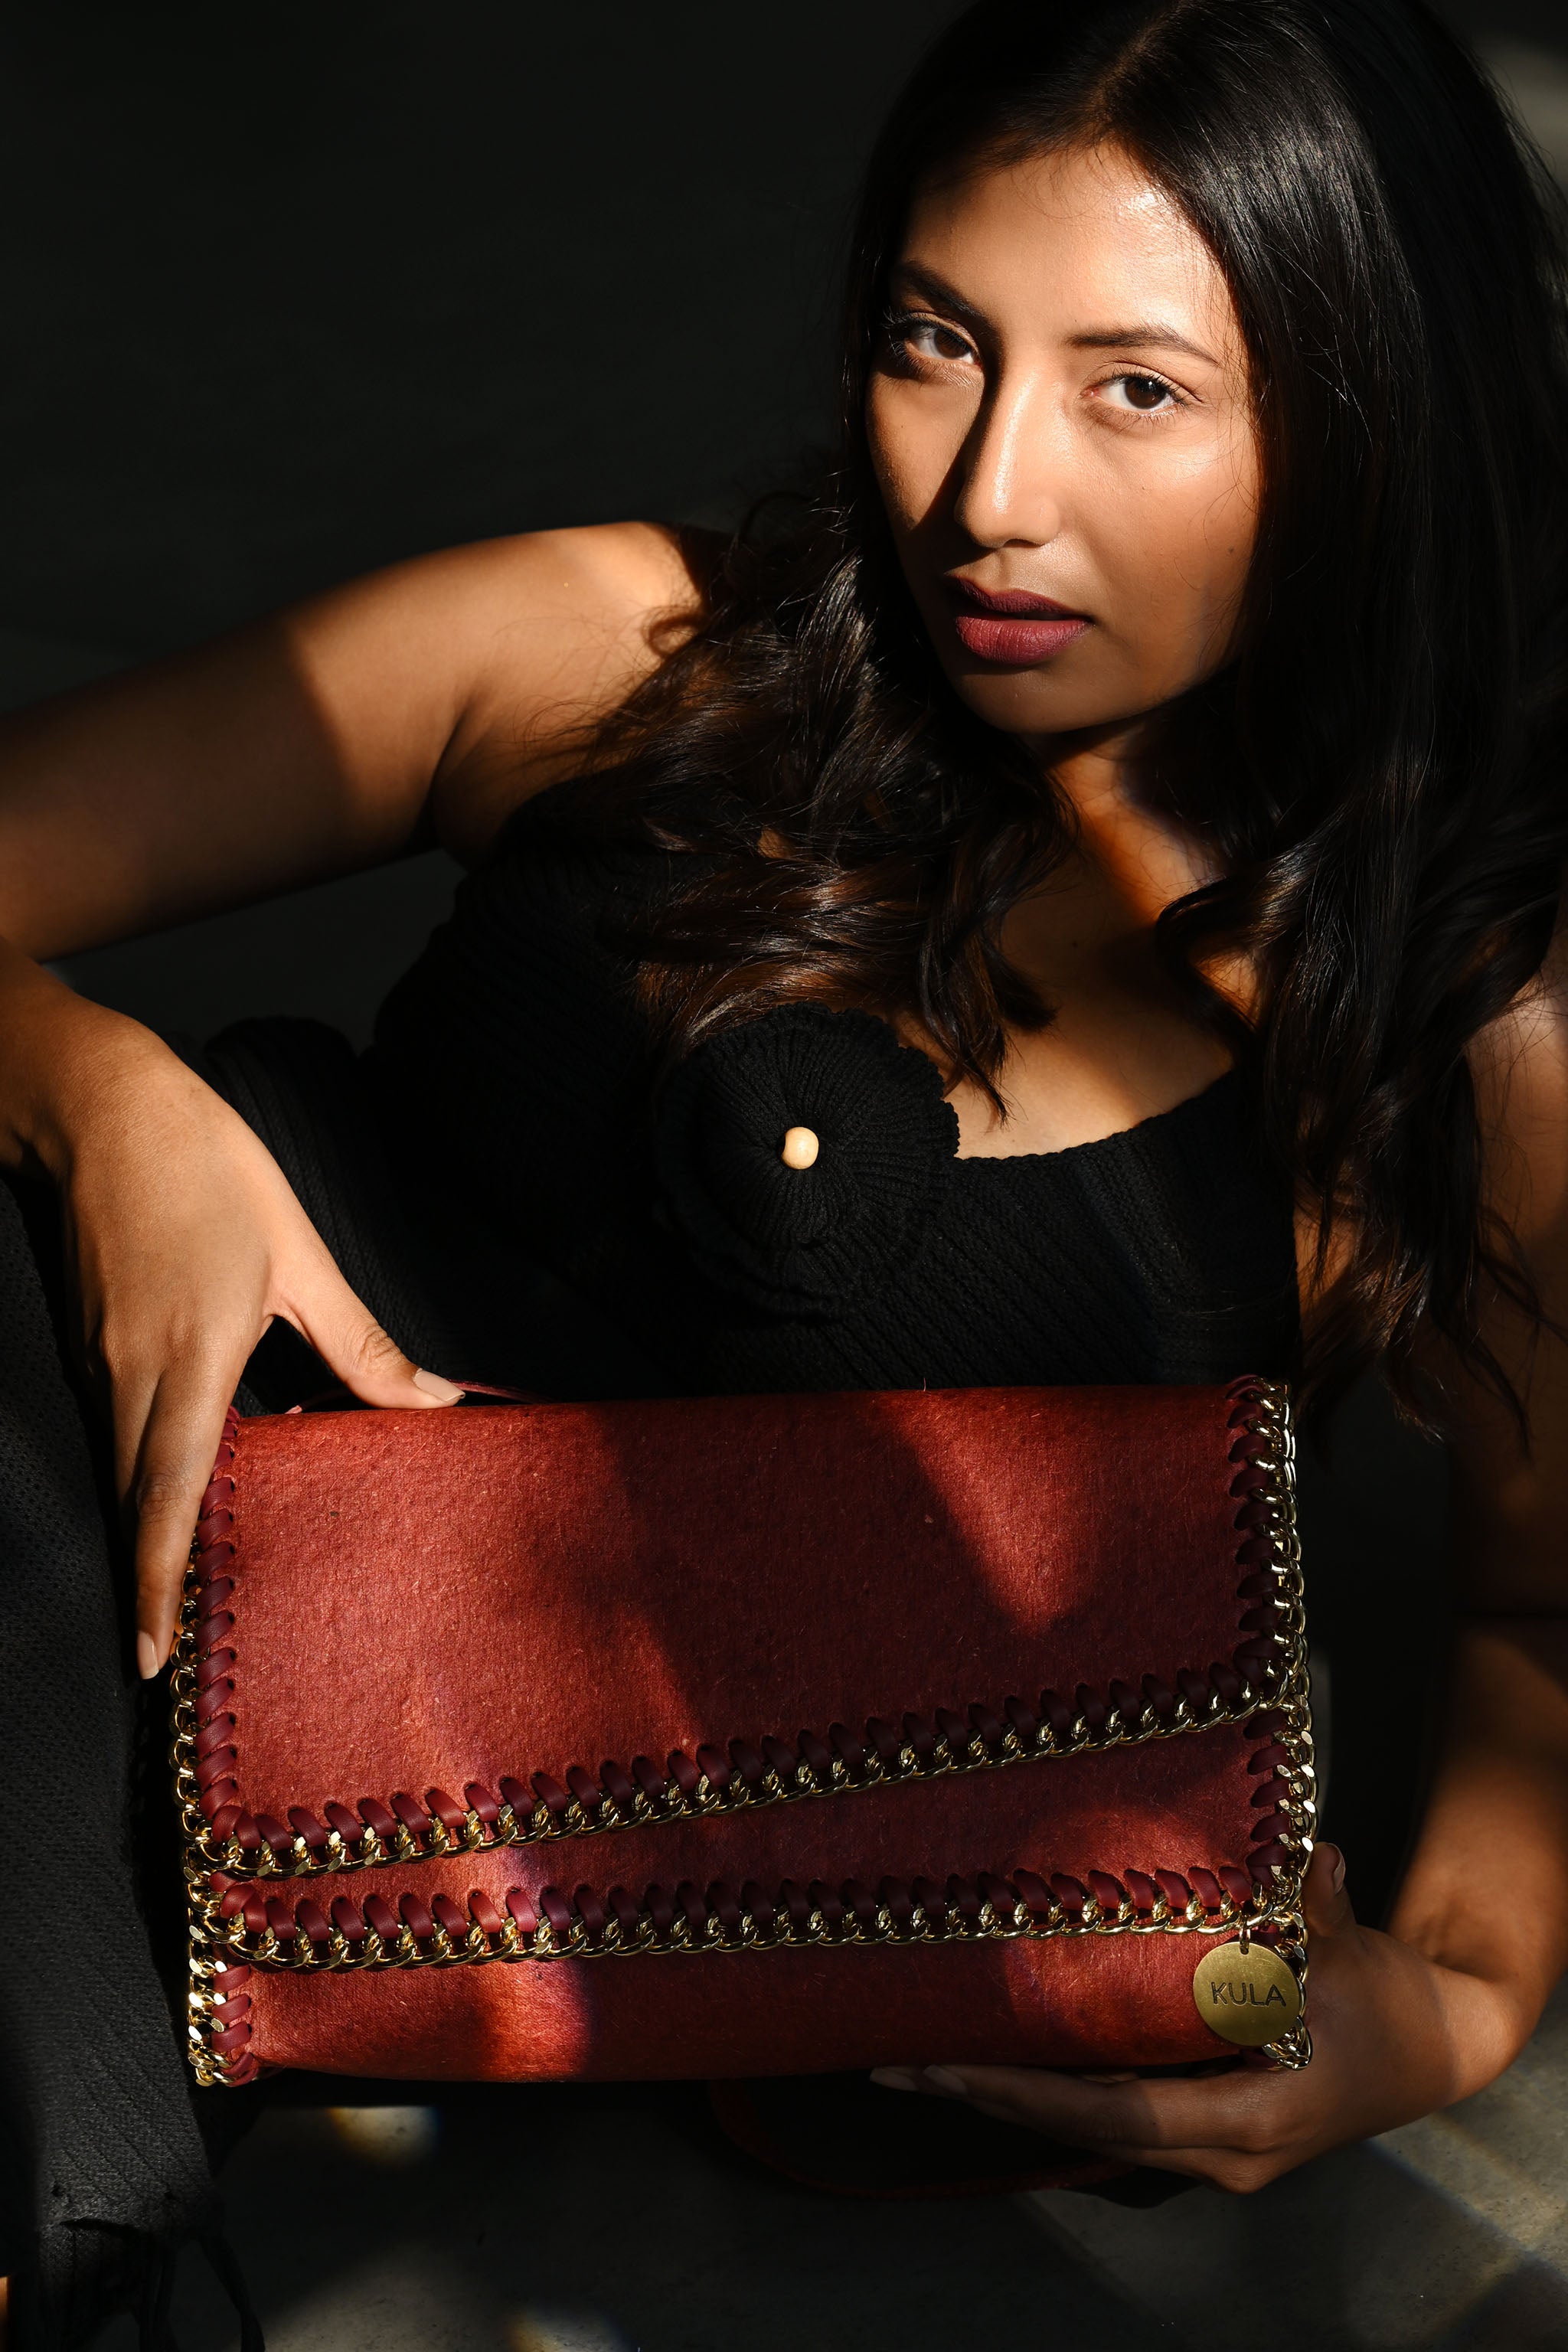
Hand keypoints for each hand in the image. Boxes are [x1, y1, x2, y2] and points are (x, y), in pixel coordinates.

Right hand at [4, 970, 461, 1677]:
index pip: (167, 1496)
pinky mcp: (93, 1341)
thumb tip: (432, 1401)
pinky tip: (196, 1471)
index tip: (149, 1657)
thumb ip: (361, 1340)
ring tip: (187, 1585)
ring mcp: (102, 1360)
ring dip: (152, 1526)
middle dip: (148, 1580)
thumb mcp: (300, 1252)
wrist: (97, 1104)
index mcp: (190, 1360)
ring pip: (126, 1467)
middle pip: (137, 1503)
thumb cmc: (207, 1169)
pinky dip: (150, 1467)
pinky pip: (121, 1426)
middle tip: (162, 1652)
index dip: (156, 1580)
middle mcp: (132, 1375)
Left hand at [870, 1845, 1528, 2190]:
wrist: (1430, 2046)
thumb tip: (1311, 1855)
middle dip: (987, 2095)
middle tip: (893, 2063)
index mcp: (1249, 2123)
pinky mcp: (1196, 2119)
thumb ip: (1320, 1913)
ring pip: (1086, 2121)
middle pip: (1080, 2126)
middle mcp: (1216, 2153)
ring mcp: (1203, 2145)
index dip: (1029, 2091)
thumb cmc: (1389, 2003)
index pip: (1116, 2111)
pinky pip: (1109, 2102)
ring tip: (912, 2057)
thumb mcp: (1355, 1959)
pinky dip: (1047, 2079)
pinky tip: (986, 2048)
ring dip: (1005, 2090)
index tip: (949, 2065)